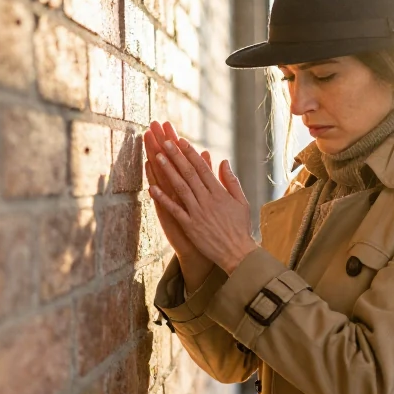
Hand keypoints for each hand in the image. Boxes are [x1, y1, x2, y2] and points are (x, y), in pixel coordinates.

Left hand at [147, 133, 257, 273]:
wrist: (237, 252)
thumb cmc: (240, 227)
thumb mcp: (241, 202)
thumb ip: (232, 181)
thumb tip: (224, 161)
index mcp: (220, 193)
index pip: (203, 168)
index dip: (190, 153)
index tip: (181, 140)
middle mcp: (207, 200)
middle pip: (189, 174)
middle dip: (176, 156)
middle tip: (165, 141)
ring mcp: (197, 212)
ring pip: (180, 187)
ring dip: (168, 171)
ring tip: (157, 156)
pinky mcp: (190, 226)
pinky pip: (174, 210)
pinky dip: (163, 198)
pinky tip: (152, 187)